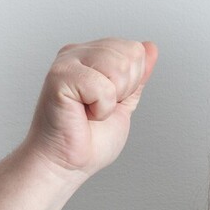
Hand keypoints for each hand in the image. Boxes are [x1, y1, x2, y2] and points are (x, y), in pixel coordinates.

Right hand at [22, 38, 157, 179]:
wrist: (68, 163)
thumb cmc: (89, 138)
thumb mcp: (125, 101)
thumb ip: (137, 75)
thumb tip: (150, 47)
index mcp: (92, 55)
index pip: (134, 50)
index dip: (132, 83)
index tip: (109, 101)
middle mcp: (77, 52)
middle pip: (129, 55)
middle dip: (124, 90)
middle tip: (98, 108)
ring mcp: (67, 62)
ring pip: (118, 67)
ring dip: (112, 100)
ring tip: (90, 110)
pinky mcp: (60, 77)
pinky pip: (103, 87)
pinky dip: (101, 109)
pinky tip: (83, 114)